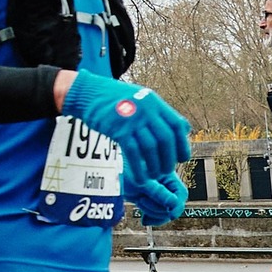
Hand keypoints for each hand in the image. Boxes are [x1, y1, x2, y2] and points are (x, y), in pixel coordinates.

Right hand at [62, 70, 191, 177]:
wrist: (88, 92)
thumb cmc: (114, 98)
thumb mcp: (141, 98)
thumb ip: (161, 113)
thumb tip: (184, 128)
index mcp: (154, 102)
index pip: (176, 126)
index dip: (182, 145)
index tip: (182, 158)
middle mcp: (146, 110)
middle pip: (165, 139)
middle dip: (169, 159)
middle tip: (167, 171)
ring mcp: (132, 119)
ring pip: (151, 148)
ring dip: (155, 166)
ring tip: (154, 176)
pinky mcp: (119, 129)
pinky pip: (133, 153)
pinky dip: (139, 170)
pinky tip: (140, 179)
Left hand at [130, 172, 188, 226]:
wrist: (112, 177)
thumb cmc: (125, 173)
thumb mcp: (141, 183)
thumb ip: (158, 192)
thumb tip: (174, 203)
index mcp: (167, 175)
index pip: (180, 193)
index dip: (177, 206)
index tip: (171, 215)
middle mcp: (166, 185)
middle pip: (173, 206)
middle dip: (158, 208)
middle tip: (142, 200)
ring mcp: (160, 195)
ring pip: (165, 212)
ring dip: (152, 212)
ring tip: (138, 201)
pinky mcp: (153, 202)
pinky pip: (158, 216)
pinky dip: (152, 218)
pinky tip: (144, 219)